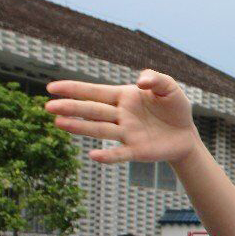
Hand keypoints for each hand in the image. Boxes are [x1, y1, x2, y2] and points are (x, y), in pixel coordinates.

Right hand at [45, 70, 200, 165]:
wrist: (186, 134)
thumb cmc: (174, 107)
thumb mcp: (170, 88)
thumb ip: (156, 79)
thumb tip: (140, 81)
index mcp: (124, 97)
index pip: (95, 92)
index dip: (74, 89)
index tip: (52, 88)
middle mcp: (120, 115)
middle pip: (92, 110)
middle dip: (71, 108)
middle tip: (48, 106)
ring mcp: (126, 133)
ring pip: (99, 130)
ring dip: (80, 128)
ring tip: (59, 123)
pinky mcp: (136, 150)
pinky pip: (119, 153)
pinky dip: (107, 156)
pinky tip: (93, 156)